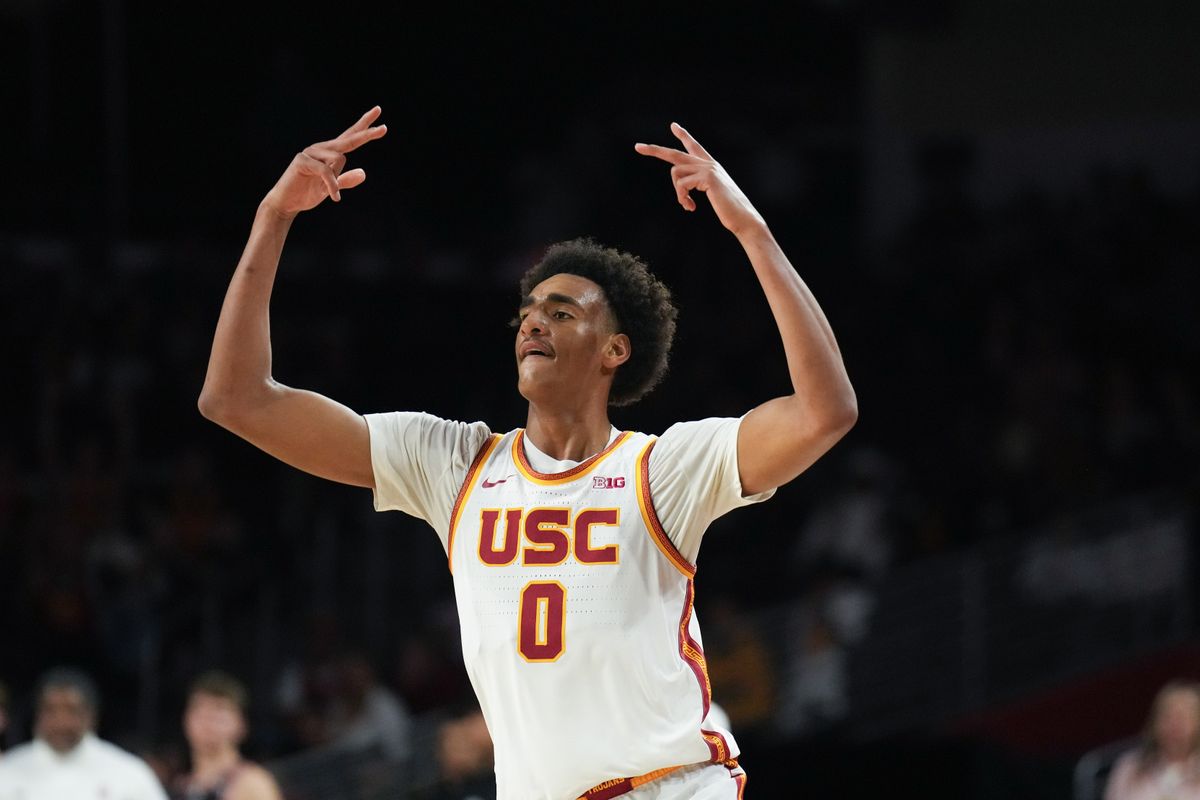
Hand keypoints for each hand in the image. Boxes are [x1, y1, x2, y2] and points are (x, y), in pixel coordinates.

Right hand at [262, 106, 387, 217]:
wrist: (286, 203)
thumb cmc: (307, 194)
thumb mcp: (332, 189)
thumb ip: (346, 181)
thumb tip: (363, 173)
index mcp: (329, 153)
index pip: (350, 136)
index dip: (364, 125)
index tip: (378, 111)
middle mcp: (321, 148)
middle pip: (349, 139)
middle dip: (367, 134)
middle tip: (385, 128)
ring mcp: (310, 152)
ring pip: (339, 159)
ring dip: (336, 180)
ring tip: (327, 191)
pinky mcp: (302, 160)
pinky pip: (326, 171)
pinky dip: (332, 186)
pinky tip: (335, 197)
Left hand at [635, 123, 765, 237]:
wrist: (743, 217)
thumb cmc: (729, 210)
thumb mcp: (711, 194)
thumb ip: (697, 185)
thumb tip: (680, 183)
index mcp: (710, 166)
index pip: (695, 147)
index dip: (684, 136)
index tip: (674, 126)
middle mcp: (708, 163)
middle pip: (675, 154)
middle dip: (654, 150)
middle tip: (637, 146)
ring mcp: (708, 168)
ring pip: (676, 173)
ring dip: (678, 193)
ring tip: (687, 205)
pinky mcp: (707, 177)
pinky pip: (681, 184)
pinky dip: (682, 197)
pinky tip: (691, 207)